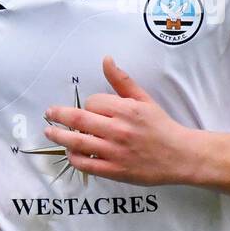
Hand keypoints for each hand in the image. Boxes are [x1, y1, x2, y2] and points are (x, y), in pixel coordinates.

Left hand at [43, 55, 198, 185]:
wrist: (179, 156)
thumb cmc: (161, 126)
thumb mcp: (144, 99)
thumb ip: (122, 81)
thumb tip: (106, 59)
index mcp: (126, 110)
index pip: (93, 102)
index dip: (88, 104)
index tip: (90, 108)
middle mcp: (118, 130)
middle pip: (79, 120)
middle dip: (59, 115)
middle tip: (50, 113)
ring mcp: (115, 152)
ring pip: (78, 142)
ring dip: (60, 136)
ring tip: (50, 131)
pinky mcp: (114, 171)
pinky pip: (86, 164)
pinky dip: (74, 158)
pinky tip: (70, 152)